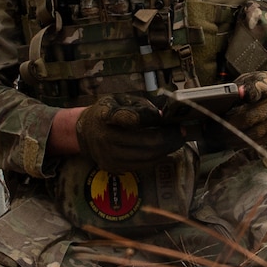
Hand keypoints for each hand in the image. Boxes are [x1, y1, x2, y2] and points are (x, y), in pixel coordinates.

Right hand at [73, 93, 187, 170]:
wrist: (84, 132)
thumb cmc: (107, 112)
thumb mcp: (118, 99)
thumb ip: (139, 106)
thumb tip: (161, 117)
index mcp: (105, 116)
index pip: (129, 118)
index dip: (149, 118)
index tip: (164, 118)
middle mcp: (105, 138)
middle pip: (144, 141)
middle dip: (168, 138)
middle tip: (181, 133)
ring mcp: (108, 155)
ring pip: (145, 157)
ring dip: (166, 150)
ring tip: (177, 141)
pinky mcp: (113, 167)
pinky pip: (141, 166)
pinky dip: (156, 159)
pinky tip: (165, 152)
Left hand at [223, 70, 266, 148]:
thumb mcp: (254, 78)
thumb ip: (241, 85)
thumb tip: (233, 93)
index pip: (258, 90)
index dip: (250, 92)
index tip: (238, 94)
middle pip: (247, 120)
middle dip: (226, 126)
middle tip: (210, 129)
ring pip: (251, 137)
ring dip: (231, 139)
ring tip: (216, 137)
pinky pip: (256, 143)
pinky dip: (242, 143)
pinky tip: (231, 140)